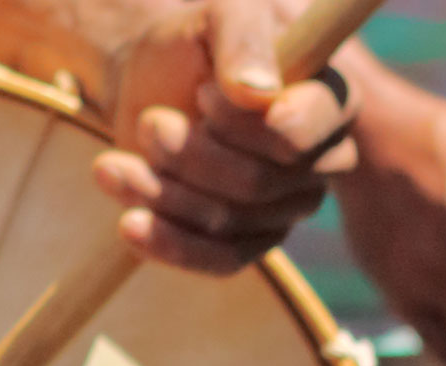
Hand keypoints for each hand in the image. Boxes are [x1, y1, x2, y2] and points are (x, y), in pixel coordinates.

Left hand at [92, 0, 358, 273]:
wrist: (150, 84)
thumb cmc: (192, 45)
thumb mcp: (217, 16)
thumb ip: (243, 40)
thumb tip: (257, 92)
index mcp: (331, 100)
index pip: (304, 132)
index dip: (246, 124)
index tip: (204, 95)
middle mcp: (321, 159)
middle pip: (256, 182)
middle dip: (189, 154)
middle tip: (151, 121)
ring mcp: (286, 207)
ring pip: (226, 221)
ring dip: (161, 191)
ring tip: (114, 163)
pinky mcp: (248, 242)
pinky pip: (219, 260)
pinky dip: (167, 243)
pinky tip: (128, 223)